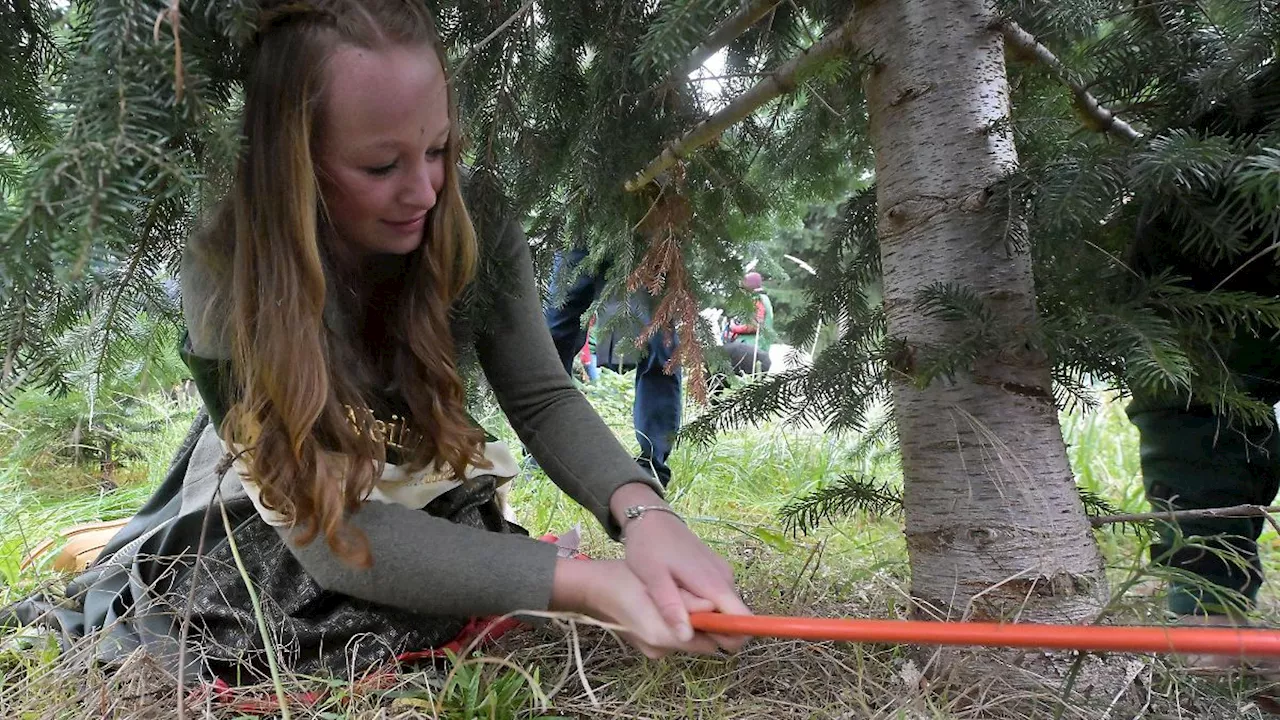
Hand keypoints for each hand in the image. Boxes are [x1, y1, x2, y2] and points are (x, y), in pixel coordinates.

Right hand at [549, 558, 721, 658]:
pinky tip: (666, 600)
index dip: (724, 628)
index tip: (730, 610)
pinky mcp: (649, 643)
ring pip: (689, 635)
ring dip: (692, 618)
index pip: (710, 642)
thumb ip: (688, 601)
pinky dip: (678, 619)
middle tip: (697, 592)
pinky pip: (674, 633)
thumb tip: (715, 608)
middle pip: (701, 639)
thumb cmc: (622, 579)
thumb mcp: (657, 583)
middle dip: (706, 619)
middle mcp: (660, 650)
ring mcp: (653, 650)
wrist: (589, 587)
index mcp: (662, 636)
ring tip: (680, 591)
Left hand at [622, 510, 751, 652]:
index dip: (734, 636)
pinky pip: (718, 596)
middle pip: (734, 617)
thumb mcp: (653, 579)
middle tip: (680, 623)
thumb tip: (687, 638)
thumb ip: (671, 607)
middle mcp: (725, 578)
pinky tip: (679, 596)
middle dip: (713, 628)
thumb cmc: (649, 546)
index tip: (709, 642)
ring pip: (724, 607)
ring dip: (706, 616)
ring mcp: (722, 572)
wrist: (651, 517)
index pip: (744, 618)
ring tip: (675, 607)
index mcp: (714, 583)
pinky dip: (703, 603)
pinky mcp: (716, 570)